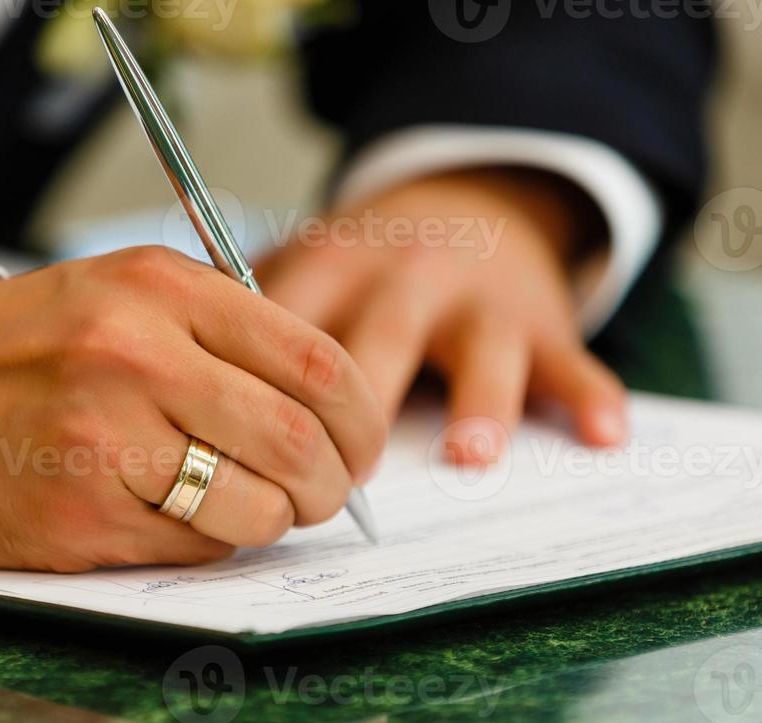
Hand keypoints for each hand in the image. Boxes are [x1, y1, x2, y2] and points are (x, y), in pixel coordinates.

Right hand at [0, 246, 386, 570]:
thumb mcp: (129, 295)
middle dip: (333, 483)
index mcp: (161, 290)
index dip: (363, 416)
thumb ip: (229, 332)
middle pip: (298, 442)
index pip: (315, 360)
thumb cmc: (43, 349)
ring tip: (261, 507)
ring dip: (278, 519)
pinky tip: (190, 518)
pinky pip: (198, 547)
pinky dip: (216, 542)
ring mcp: (107, 441)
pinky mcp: (86, 514)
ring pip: (257, 506)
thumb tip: (336, 409)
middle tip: (327, 491)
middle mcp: (136, 358)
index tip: (364, 444)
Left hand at [258, 168, 627, 463]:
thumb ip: (241, 318)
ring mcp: (476, 299)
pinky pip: (569, 360)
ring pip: (478, 352)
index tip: (242, 453)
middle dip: (358, 413)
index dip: (266, 396)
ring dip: (477, 402)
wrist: (462, 204)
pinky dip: (590, 395)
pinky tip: (602, 434)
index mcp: (329, 268)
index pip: (288, 333)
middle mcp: (403, 278)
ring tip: (466, 458)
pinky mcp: (540, 320)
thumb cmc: (359, 268)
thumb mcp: (296, 269)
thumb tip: (159, 393)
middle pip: (377, 345)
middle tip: (339, 480)